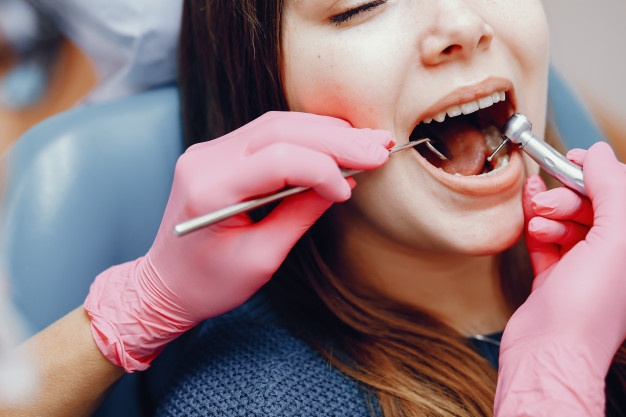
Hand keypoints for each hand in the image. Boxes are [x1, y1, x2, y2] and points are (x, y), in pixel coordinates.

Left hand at [84, 111, 394, 371]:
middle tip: (379, 146)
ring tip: (367, 141)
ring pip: (276, 125)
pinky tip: (336, 140)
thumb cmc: (208, 284)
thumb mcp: (261, 260)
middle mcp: (205, 159)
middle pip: (280, 130)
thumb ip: (299, 216)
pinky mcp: (218, 153)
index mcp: (210, 190)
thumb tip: (341, 186)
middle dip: (335, 139)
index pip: (278, 159)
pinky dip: (306, 136)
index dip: (323, 170)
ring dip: (325, 132)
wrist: (166, 285)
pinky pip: (267, 133)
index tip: (351, 191)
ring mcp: (208, 151)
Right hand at [495, 142, 625, 415]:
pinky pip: (546, 240)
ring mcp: (585, 268)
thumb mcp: (615, 239)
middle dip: (569, 197)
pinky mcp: (556, 277)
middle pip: (594, 207)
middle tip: (553, 201)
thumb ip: (611, 190)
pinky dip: (536, 226)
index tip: (575, 160)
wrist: (548, 351)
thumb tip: (600, 153)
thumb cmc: (589, 309)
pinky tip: (528, 215)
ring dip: (549, 215)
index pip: (622, 196)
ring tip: (539, 222)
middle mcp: (615, 259)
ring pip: (568, 222)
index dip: (600, 174)